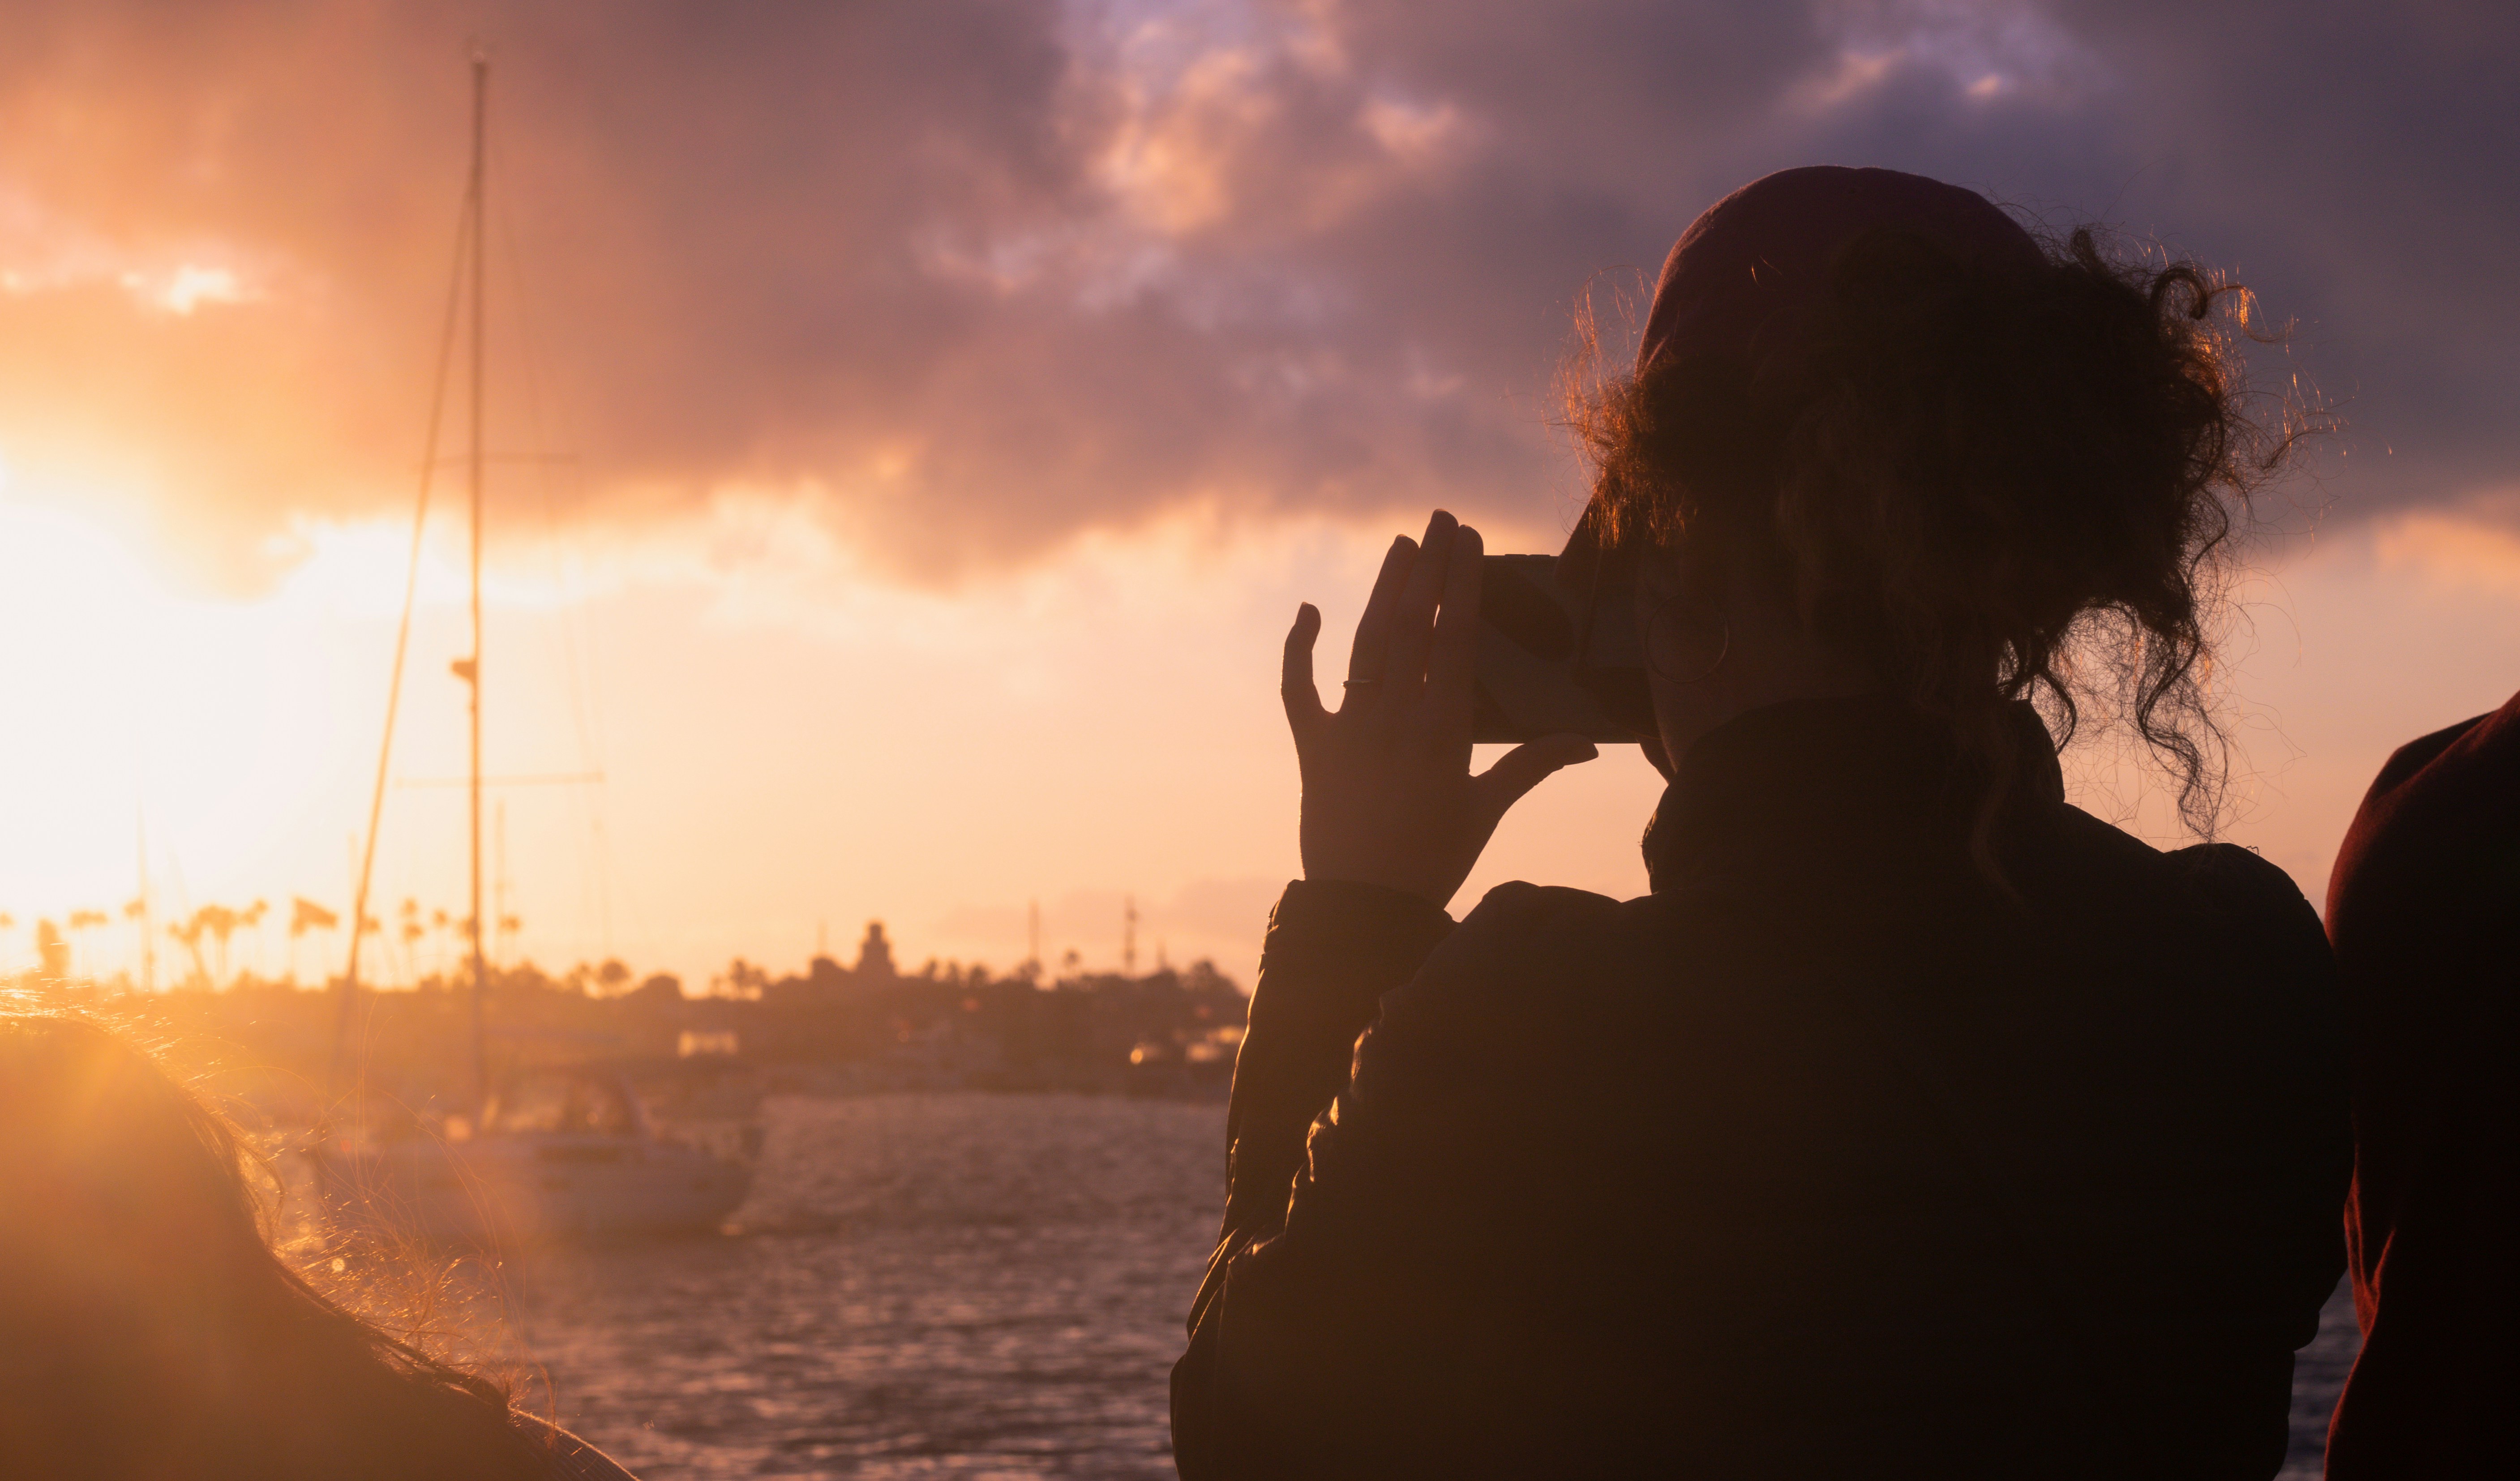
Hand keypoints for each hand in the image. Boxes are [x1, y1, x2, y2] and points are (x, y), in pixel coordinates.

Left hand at [1282, 510, 1597, 907]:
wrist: (1363, 906)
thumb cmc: (1432, 861)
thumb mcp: (1487, 811)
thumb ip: (1533, 767)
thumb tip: (1589, 743)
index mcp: (1442, 730)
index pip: (1454, 639)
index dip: (1462, 584)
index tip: (1469, 540)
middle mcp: (1394, 718)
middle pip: (1412, 626)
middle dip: (1428, 568)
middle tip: (1439, 520)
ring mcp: (1349, 729)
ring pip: (1365, 643)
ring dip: (1383, 590)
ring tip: (1401, 546)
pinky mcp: (1312, 747)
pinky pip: (1297, 689)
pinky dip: (1298, 648)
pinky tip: (1310, 610)